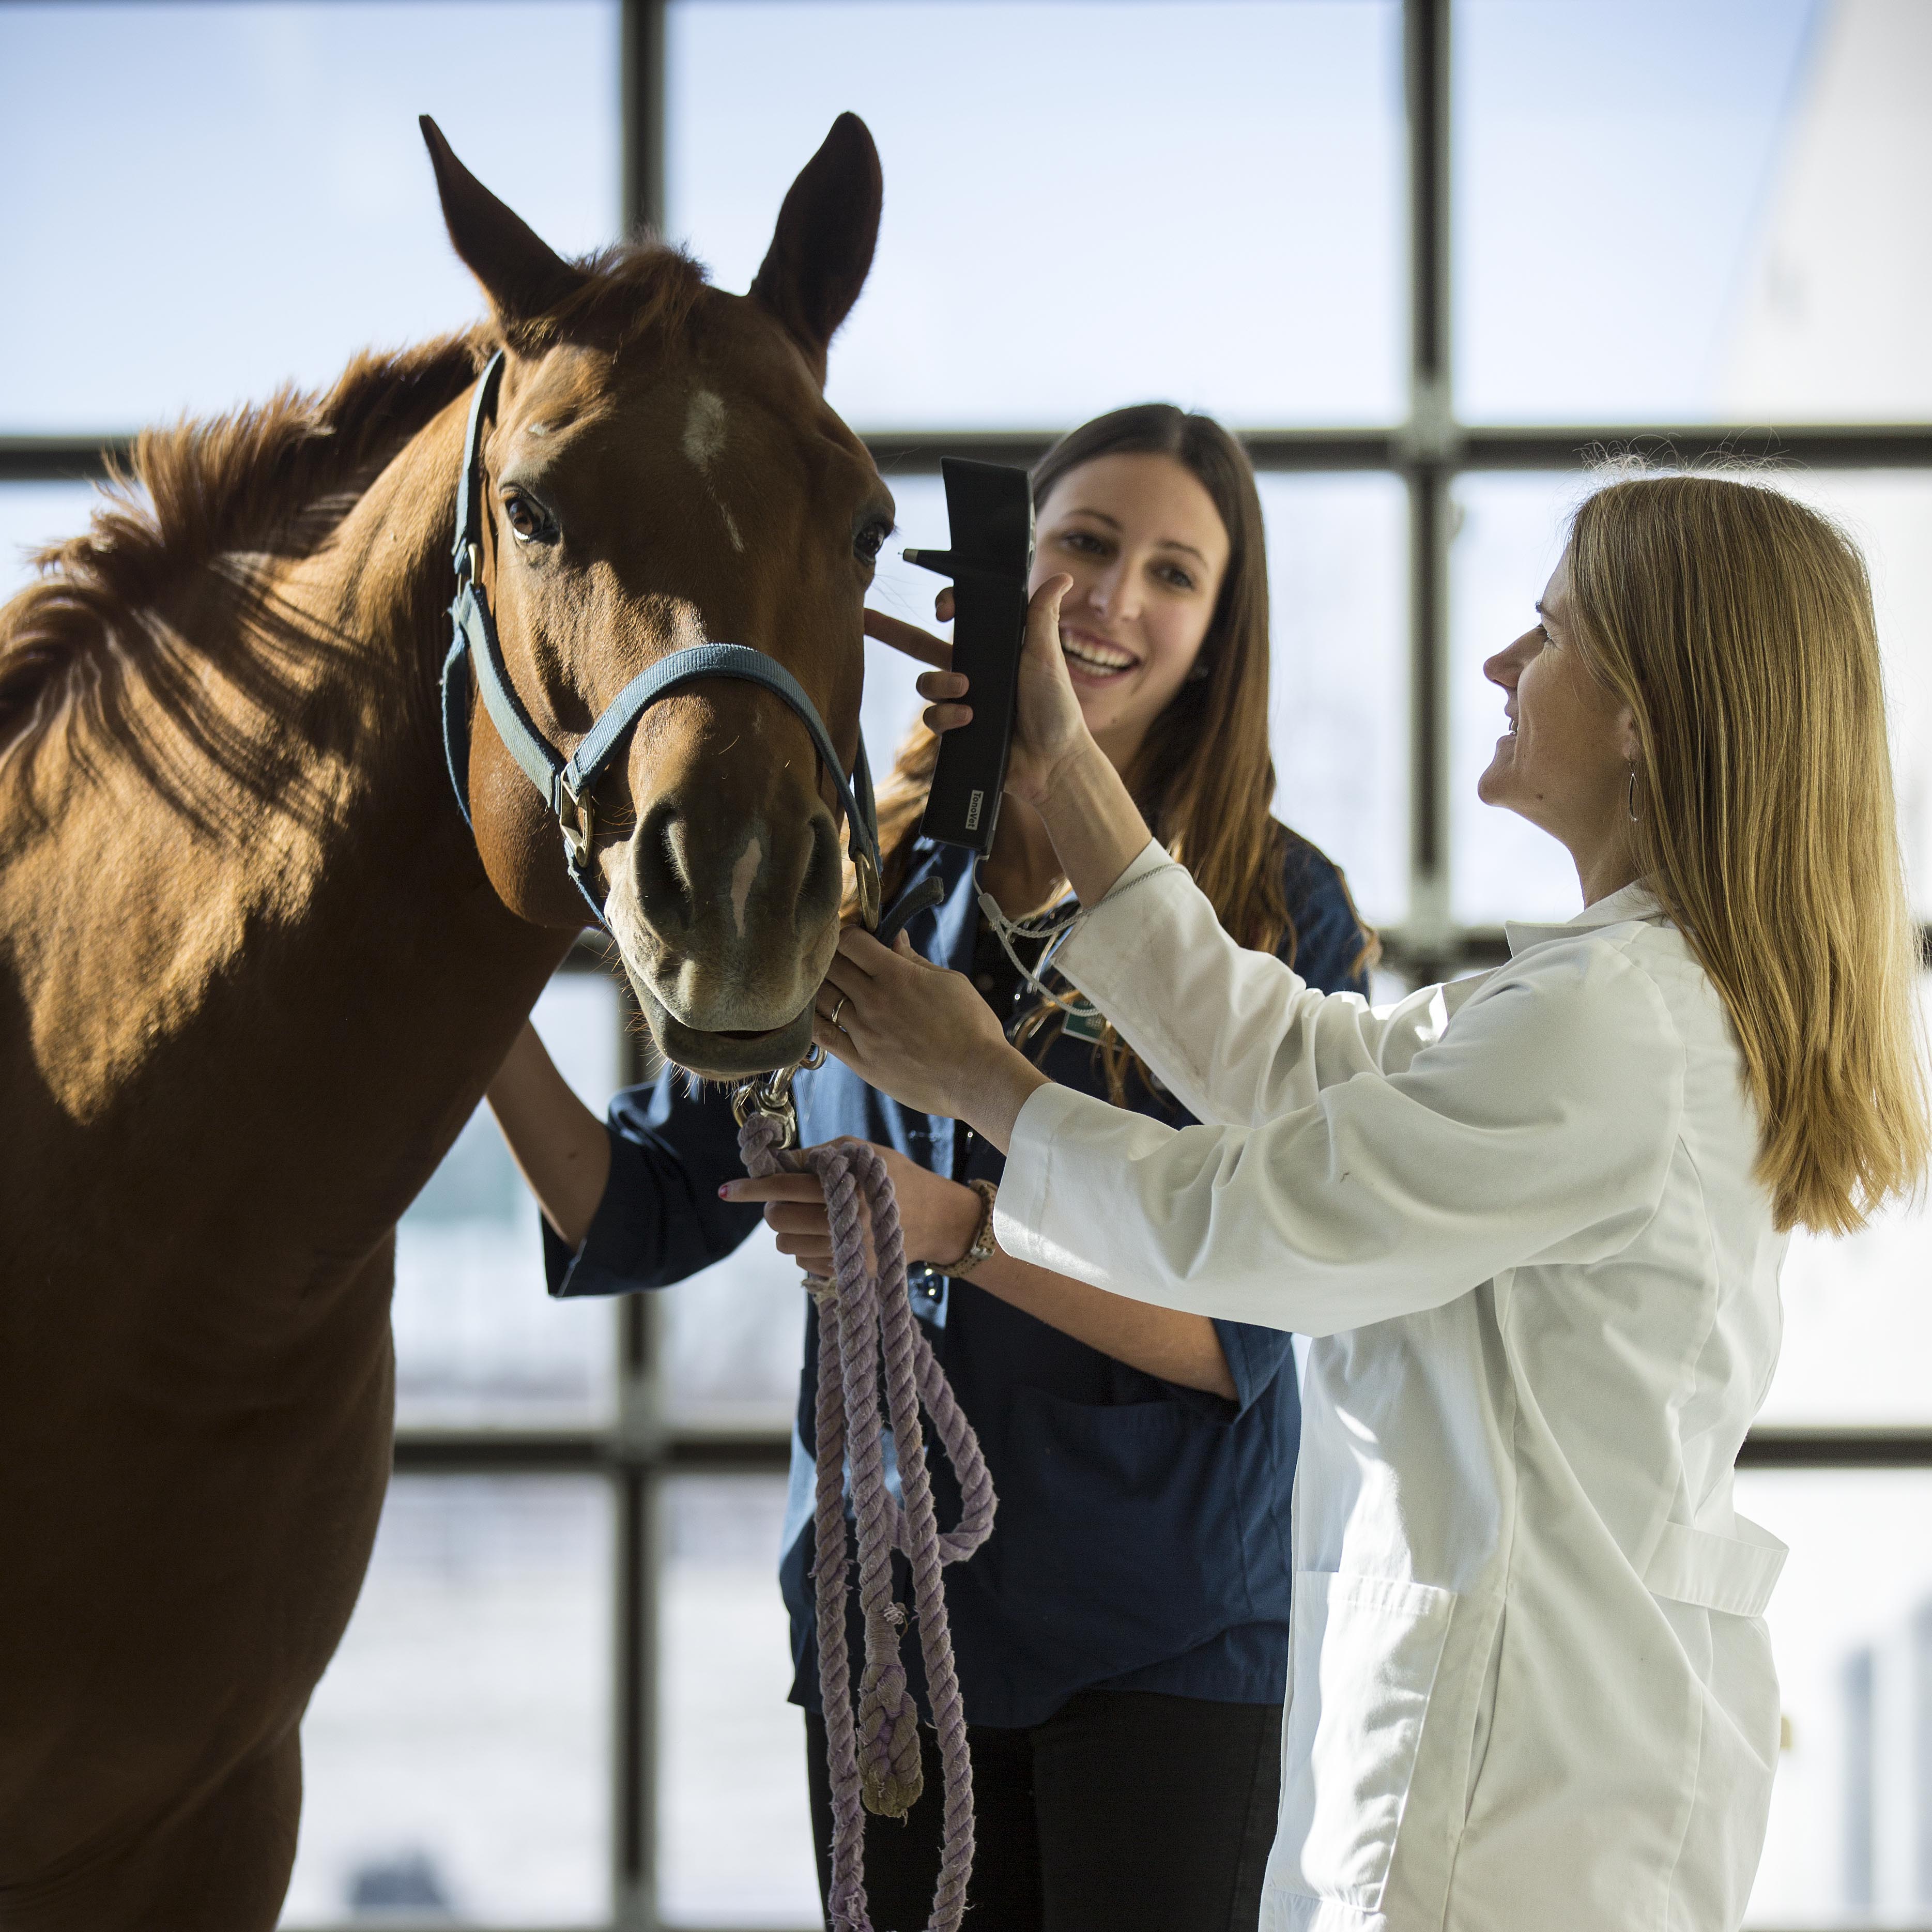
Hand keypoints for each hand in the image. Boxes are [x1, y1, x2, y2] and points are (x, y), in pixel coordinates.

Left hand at [719, 1141, 982, 1271]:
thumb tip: (775, 1163)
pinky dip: (805, 1246)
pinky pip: (805, 1262)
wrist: (935, 1218)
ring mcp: (849, 1253)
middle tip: (783, 1196)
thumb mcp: (859, 1150)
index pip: (783, 1187)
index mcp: (845, 1187)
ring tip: (807, 1214)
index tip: (727, 1189)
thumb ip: (817, 1155)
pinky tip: (824, 1232)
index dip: (750, 1187)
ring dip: (787, 1229)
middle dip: (772, 1206)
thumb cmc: (892, 1175)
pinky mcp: (851, 1273)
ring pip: (787, 1245)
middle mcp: (846, 1223)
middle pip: (778, 1220)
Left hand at [811, 927, 1050, 1151]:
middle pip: (830, 967)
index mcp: (897, 975)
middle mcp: (874, 1001)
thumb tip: (896, 939)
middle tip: (836, 963)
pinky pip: (822, 1037)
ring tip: (826, 987)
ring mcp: (864, 1033)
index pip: (851, 942)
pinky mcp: (861, 1062)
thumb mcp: (951, 983)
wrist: (977, 1079)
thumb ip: (916, 960)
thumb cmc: (973, 1028)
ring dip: (820, 988)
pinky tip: (811, 1016)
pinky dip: (812, 1023)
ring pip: (821, 999)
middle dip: (830, 959)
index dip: (847, 935)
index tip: (853, 942)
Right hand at [865, 575, 1098, 811]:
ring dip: (939, 683)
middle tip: (864, 617)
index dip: (945, 606)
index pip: (959, 619)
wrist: (1053, 761)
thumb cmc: (1056, 708)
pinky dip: (946, 714)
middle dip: (890, 631)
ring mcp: (961, 701)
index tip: (943, 609)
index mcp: (992, 650)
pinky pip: (933, 716)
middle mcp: (972, 672)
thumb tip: (1061, 577)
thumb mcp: (1046, 656)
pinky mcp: (955, 730)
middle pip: (922, 646)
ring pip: (925, 683)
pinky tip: (967, 718)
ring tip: (965, 690)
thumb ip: (1041, 616)